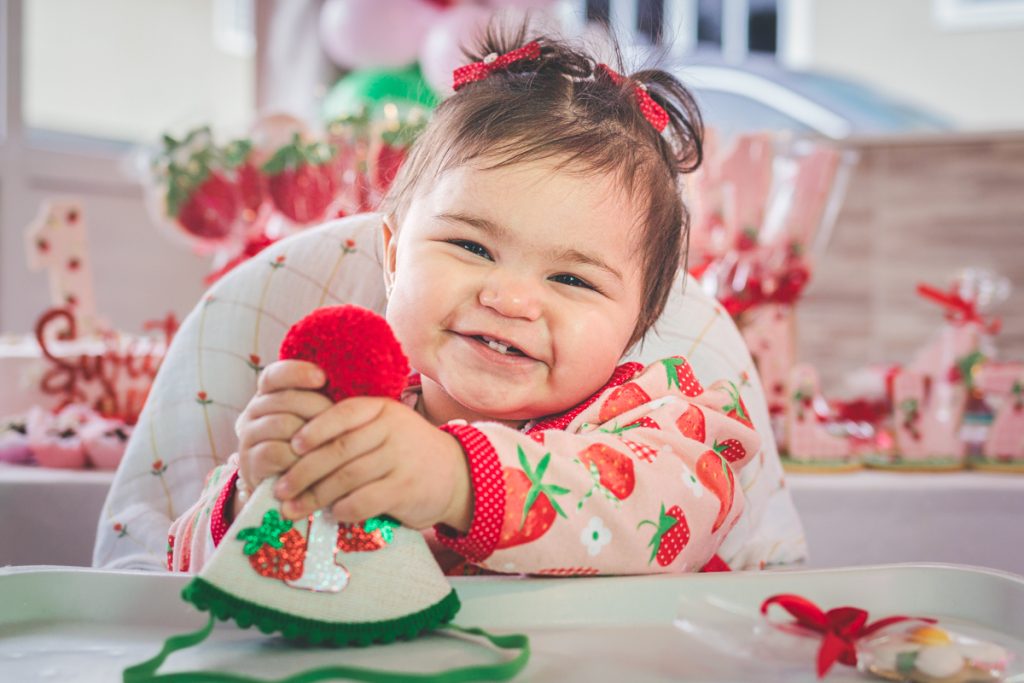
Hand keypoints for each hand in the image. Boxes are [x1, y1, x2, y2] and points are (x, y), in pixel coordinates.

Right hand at [234, 360, 330, 506]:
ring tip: (334, 443)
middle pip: (284, 399)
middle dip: (317, 408)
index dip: (297, 373)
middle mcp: (253, 412)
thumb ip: (324, 401)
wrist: (289, 492)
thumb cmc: (312, 449)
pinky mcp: (250, 462)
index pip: (274, 375)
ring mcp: (249, 437)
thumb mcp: (317, 421)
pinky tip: (314, 463)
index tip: (322, 377)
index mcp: (268, 395)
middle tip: (342, 420)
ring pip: (282, 424)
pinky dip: (298, 458)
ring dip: (312, 435)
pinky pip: (275, 452)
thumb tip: (351, 384)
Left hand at [272, 397, 471, 532]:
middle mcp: (393, 430)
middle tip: (281, 488)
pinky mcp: (406, 488)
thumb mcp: (386, 427)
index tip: (291, 446)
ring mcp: (401, 459)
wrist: (455, 474)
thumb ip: (352, 430)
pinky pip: (365, 499)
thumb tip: (295, 450)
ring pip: (347, 476)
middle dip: (303, 471)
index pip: (342, 413)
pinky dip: (343, 509)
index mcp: (382, 409)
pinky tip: (332, 514)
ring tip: (293, 508)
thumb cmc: (406, 452)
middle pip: (338, 449)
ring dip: (315, 495)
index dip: (313, 429)